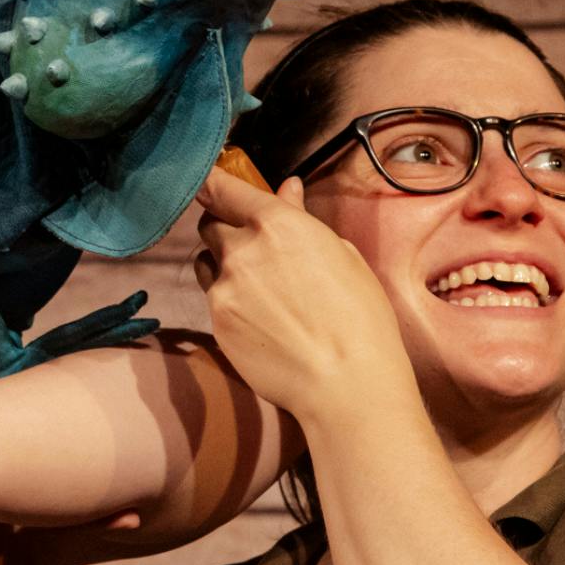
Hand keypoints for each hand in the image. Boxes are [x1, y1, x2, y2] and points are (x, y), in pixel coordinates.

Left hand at [192, 171, 411, 418]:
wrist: (346, 381)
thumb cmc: (359, 317)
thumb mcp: (341, 255)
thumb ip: (302, 219)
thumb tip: (286, 190)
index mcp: (277, 224)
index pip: (222, 189)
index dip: (210, 183)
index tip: (206, 183)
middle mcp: (242, 250)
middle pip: (209, 224)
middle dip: (224, 228)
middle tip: (248, 245)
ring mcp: (224, 288)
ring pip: (205, 262)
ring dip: (221, 264)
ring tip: (257, 286)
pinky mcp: (216, 322)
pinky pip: (211, 299)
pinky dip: (228, 301)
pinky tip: (259, 319)